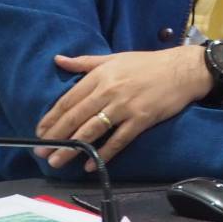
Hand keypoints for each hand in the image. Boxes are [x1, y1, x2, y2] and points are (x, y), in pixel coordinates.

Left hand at [36, 47, 211, 170]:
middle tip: (40, 152)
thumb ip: (85, 62)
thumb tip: (58, 59)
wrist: (183, 70)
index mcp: (100, 76)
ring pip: (92, 131)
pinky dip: (103, 154)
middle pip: (76, 118)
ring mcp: (125, 106)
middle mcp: (109, 91)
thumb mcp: (114, 58)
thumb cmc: (147, 64)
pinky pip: (118, 140)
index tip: (39, 132)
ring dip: (72, 148)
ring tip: (57, 161)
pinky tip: (90, 164)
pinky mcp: (141, 119)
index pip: (69, 100)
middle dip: (56, 137)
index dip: (52, 118)